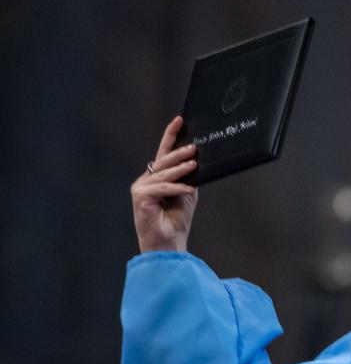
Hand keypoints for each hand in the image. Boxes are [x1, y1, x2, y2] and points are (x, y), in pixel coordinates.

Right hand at [130, 116, 198, 252]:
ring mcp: (141, 188)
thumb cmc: (176, 221)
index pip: (164, 154)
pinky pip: (161, 188)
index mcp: (157, 178)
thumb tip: (196, 162)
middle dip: (178, 152)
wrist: (169, 243)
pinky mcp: (140, 197)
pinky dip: (175, 188)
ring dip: (179, 169)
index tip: (179, 120)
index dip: (170, 136)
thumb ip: (188, 178)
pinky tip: (188, 189)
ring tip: (193, 164)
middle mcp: (146, 180)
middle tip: (194, 147)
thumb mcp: (186, 195)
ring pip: (163, 174)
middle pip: (163, 161)